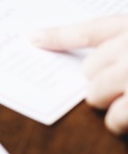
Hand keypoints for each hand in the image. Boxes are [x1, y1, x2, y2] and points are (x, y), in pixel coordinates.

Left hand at [31, 16, 127, 134]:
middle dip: (101, 83)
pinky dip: (121, 123)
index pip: (90, 30)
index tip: (33, 38)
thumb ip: (122, 45)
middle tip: (123, 86)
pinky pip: (114, 119)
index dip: (59, 36)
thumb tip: (82, 58)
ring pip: (95, 94)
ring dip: (110, 104)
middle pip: (89, 69)